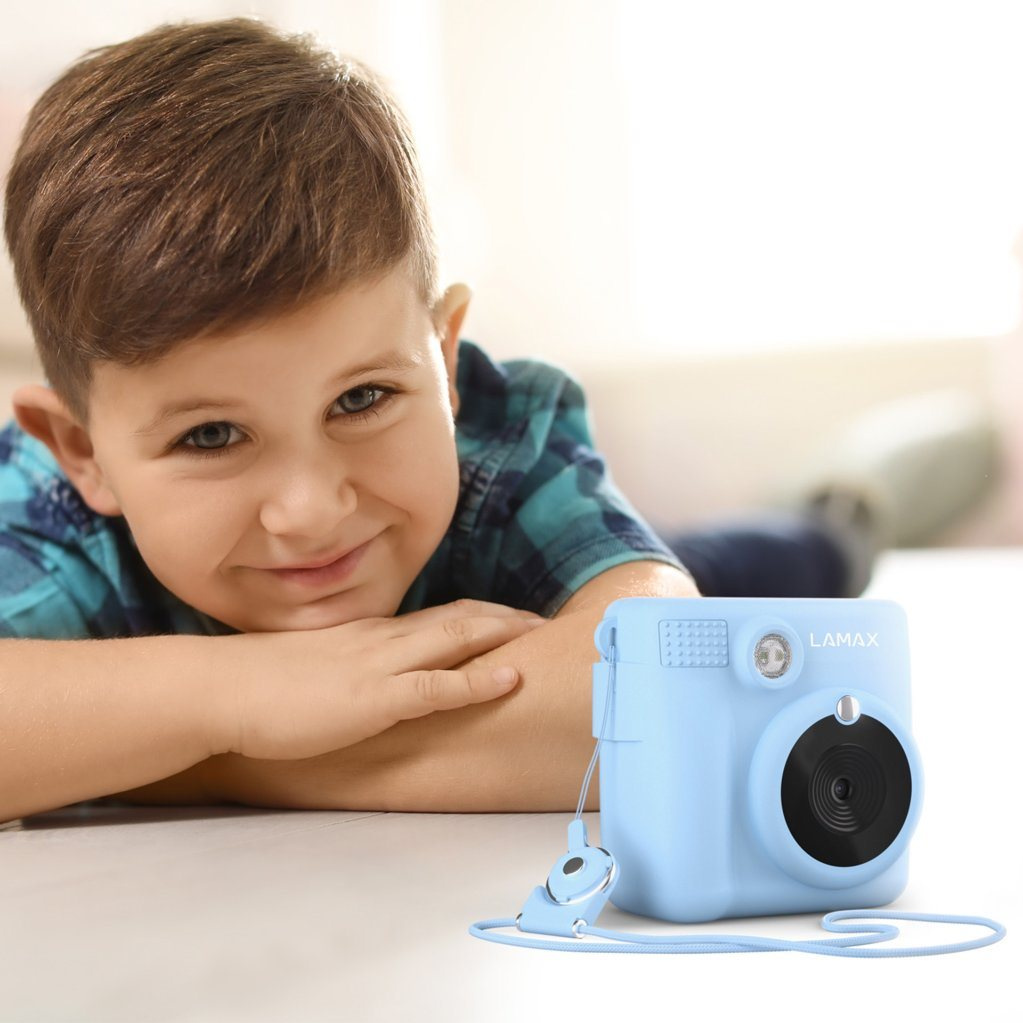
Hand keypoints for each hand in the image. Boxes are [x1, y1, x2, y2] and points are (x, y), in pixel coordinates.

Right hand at [209, 599, 545, 759]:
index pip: (440, 615)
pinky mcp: (372, 699)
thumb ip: (352, 666)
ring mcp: (380, 666)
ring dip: (504, 635)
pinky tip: (509, 677)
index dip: (483, 616)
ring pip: (456, 639)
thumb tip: (372, 678)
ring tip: (545, 636)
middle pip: (460, 618)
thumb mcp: (318, 668)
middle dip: (507, 619)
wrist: (220, 689)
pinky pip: (434, 686)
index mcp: (372, 635)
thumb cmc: (261, 684)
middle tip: (548, 622)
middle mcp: (383, 641)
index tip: (516, 619)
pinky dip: (476, 680)